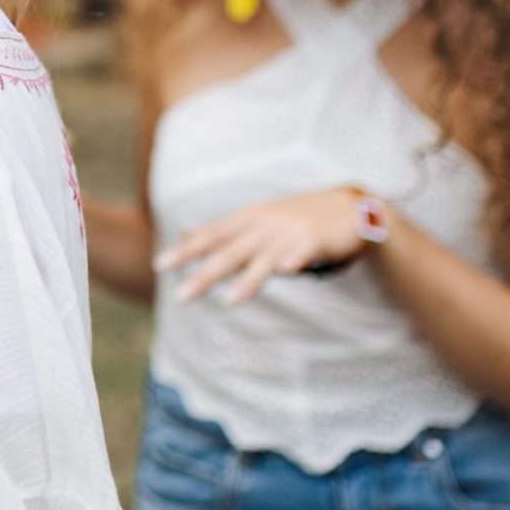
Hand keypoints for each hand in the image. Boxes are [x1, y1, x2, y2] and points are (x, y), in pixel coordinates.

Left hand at [156, 187, 370, 305]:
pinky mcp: (317, 239)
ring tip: (230, 302)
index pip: (211, 236)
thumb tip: (183, 232)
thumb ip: (219, 230)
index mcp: (247, 220)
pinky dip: (296, 259)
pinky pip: (304, 251)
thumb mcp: (253, 220)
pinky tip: (289, 270)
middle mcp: (264, 225)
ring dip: (248, 280)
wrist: (349, 207)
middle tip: (181, 296)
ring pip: (265, 258)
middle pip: (230, 252)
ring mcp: (290, 232)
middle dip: (205, 274)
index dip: (186, 250)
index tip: (160, 265)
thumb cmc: (295, 218)